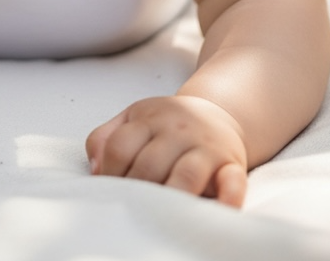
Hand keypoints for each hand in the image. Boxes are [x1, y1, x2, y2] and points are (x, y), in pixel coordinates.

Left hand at [86, 95, 247, 206]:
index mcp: (149, 119)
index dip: (109, 174)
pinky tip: (217, 210)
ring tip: (160, 218)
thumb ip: (106, 139)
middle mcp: (178, 130)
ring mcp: (206, 147)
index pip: (120, 147)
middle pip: (149, 165)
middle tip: (131, 210)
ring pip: (187, 175)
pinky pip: (234, 182)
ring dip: (171, 198)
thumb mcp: (133, 119)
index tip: (110, 192)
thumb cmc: (166, 125)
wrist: (216, 113)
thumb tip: (96, 172)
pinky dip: (228, 199)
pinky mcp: (231, 164)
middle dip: (136, 192)